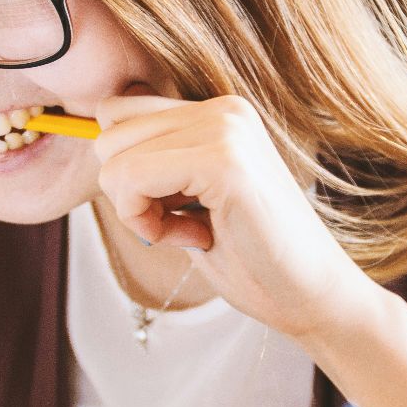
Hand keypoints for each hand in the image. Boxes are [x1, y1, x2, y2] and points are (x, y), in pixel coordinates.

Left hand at [91, 92, 386, 342]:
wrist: (312, 298)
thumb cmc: (252, 258)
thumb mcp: (190, 199)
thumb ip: (155, 164)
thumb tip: (94, 141)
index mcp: (219, 112)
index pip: (118, 113)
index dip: (127, 172)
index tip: (171, 210)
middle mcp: (223, 108)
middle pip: (108, 132)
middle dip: (127, 191)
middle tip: (180, 225)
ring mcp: (226, 129)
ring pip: (113, 157)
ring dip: (137, 209)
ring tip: (191, 230)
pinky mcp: (224, 161)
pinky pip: (131, 179)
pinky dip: (145, 222)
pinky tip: (193, 238)